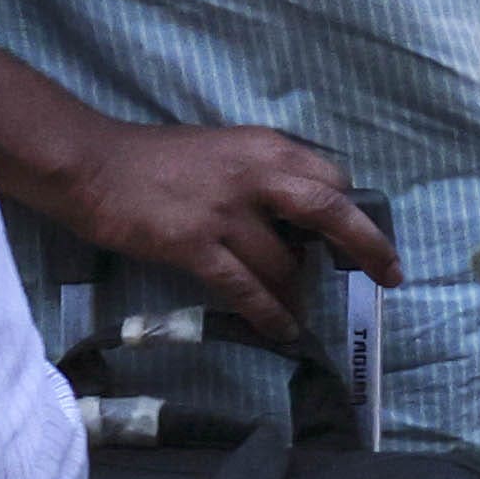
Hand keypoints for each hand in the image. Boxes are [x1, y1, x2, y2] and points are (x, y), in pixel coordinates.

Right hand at [32, 115, 396, 322]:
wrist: (91, 165)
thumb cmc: (156, 160)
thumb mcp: (226, 150)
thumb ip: (264, 176)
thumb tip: (302, 216)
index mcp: (267, 148)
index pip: (331, 179)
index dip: (352, 210)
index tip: (362, 236)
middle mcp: (255, 176)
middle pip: (331, 211)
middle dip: (366, 246)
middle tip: (388, 274)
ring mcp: (225, 212)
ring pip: (284, 261)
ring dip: (298, 291)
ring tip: (303, 311)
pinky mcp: (194, 245)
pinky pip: (244, 287)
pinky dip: (268, 312)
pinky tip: (281, 329)